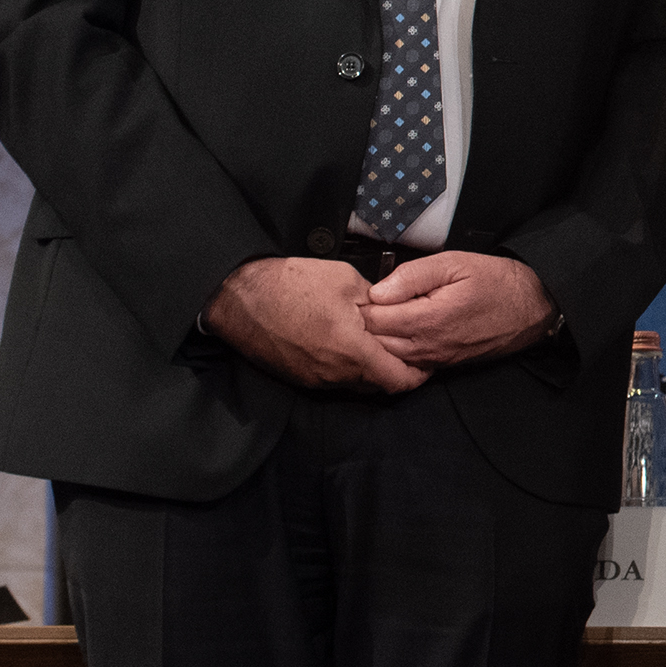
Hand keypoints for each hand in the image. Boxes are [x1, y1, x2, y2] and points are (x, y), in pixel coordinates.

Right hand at [207, 257, 431, 395]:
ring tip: (377, 344)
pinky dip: (347, 369)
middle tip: (405, 349)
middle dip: (396, 370)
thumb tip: (396, 310)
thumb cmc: (291, 284)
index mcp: (352, 351)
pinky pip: (333, 380)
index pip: (399, 380)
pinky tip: (347, 346)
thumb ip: (379, 302)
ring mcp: (314, 379)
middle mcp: (334, 374)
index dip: (419, 374)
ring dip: (370, 370)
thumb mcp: (347, 281)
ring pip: (356, 384)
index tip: (427, 360)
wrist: (238, 297)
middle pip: (379, 385)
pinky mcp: (298, 377)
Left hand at [358, 251, 558, 368]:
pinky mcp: (442, 365)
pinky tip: (402, 331)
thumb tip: (377, 291)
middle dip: (366, 324)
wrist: (532, 307)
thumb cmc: (497, 282)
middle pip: (373, 342)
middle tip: (374, 302)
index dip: (363, 303)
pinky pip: (406, 363)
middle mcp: (427, 346)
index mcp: (427, 319)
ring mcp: (434, 359)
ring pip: (386, 356)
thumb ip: (412, 275)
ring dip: (380, 338)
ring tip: (386, 315)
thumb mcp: (455, 263)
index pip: (372, 319)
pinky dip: (395, 350)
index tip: (368, 290)